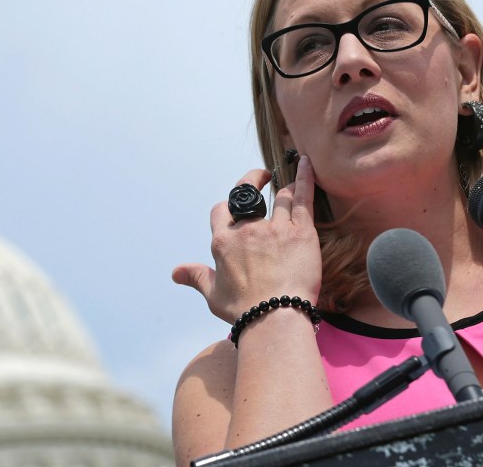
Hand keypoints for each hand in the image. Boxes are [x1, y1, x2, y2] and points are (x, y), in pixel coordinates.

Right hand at [172, 155, 322, 323]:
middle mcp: (246, 230)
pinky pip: (302, 198)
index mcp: (223, 242)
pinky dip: (304, 179)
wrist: (274, 318)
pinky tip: (306, 164)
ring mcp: (275, 228)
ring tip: (288, 184)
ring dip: (284, 188)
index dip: (227, 207)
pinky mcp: (301, 232)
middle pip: (247, 195)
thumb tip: (176, 272)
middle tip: (262, 175)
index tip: (234, 207)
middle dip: (253, 180)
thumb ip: (196, 277)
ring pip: (279, 198)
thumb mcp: (213, 294)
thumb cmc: (243, 310)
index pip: (221, 211)